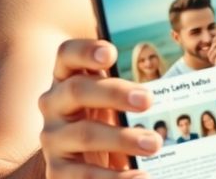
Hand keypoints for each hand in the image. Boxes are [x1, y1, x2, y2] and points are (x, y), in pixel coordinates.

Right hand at [38, 39, 157, 177]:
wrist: (83, 163)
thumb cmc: (103, 120)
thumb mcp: (111, 102)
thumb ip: (125, 89)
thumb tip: (162, 87)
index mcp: (67, 78)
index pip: (67, 56)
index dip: (86, 51)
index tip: (111, 53)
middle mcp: (53, 104)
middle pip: (78, 90)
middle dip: (114, 93)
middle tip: (148, 99)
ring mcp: (52, 138)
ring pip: (84, 133)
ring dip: (122, 138)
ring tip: (154, 144)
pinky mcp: (57, 171)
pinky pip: (84, 175)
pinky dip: (115, 177)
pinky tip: (140, 177)